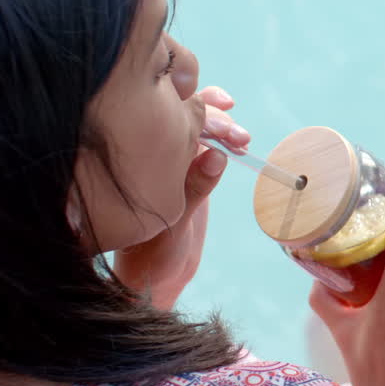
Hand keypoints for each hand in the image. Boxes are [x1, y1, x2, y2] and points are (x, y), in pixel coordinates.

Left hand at [113, 87, 249, 309]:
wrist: (155, 272)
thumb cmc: (151, 252)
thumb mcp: (173, 222)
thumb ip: (195, 188)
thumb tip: (217, 155)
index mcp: (141, 156)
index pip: (170, 118)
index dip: (200, 113)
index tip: (224, 127)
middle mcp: (153, 150)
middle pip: (186, 114)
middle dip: (217, 120)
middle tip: (239, 138)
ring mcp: (172, 157)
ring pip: (197, 124)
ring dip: (224, 127)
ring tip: (243, 141)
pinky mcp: (188, 167)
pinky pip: (206, 141)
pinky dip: (224, 138)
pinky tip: (239, 144)